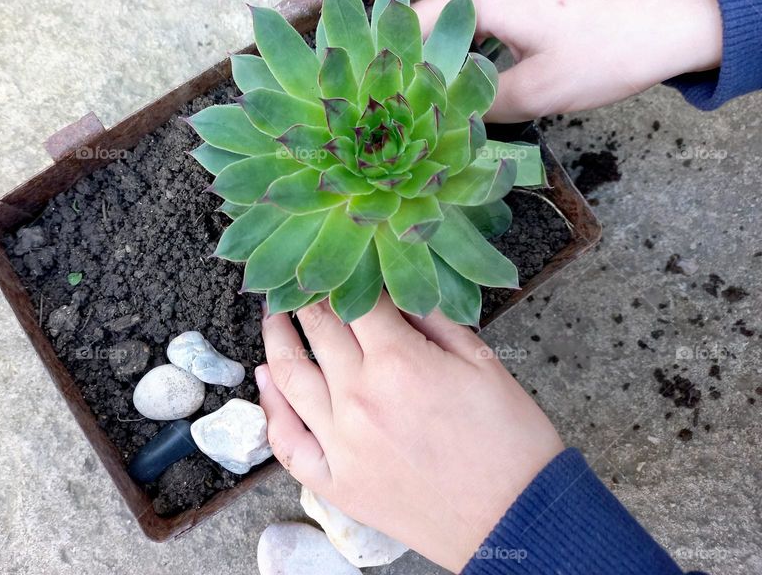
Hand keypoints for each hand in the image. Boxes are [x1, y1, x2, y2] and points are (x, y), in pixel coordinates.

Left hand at [256, 294, 563, 572]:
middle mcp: (358, 397)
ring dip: (275, 337)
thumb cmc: (510, 441)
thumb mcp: (482, 362)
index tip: (340, 262)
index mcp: (398, 361)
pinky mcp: (335, 482)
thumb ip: (433, 318)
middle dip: (305, 297)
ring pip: (288, 375)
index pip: (353, 301)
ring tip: (273, 315)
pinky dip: (271, 407)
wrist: (518, 520)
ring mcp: (340, 442)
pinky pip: (286, 441)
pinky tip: (266, 382)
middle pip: (317, 329)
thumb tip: (395, 290)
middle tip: (296, 279)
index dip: (346, 274)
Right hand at [375, 0, 722, 121]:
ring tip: (394, 36)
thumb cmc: (607, 53)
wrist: (669, 18)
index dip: (384, 53)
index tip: (363, 82)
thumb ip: (483, 105)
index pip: (412, 23)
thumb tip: (443, 118)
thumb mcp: (540, 92)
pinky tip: (450, 36)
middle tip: (361, 32)